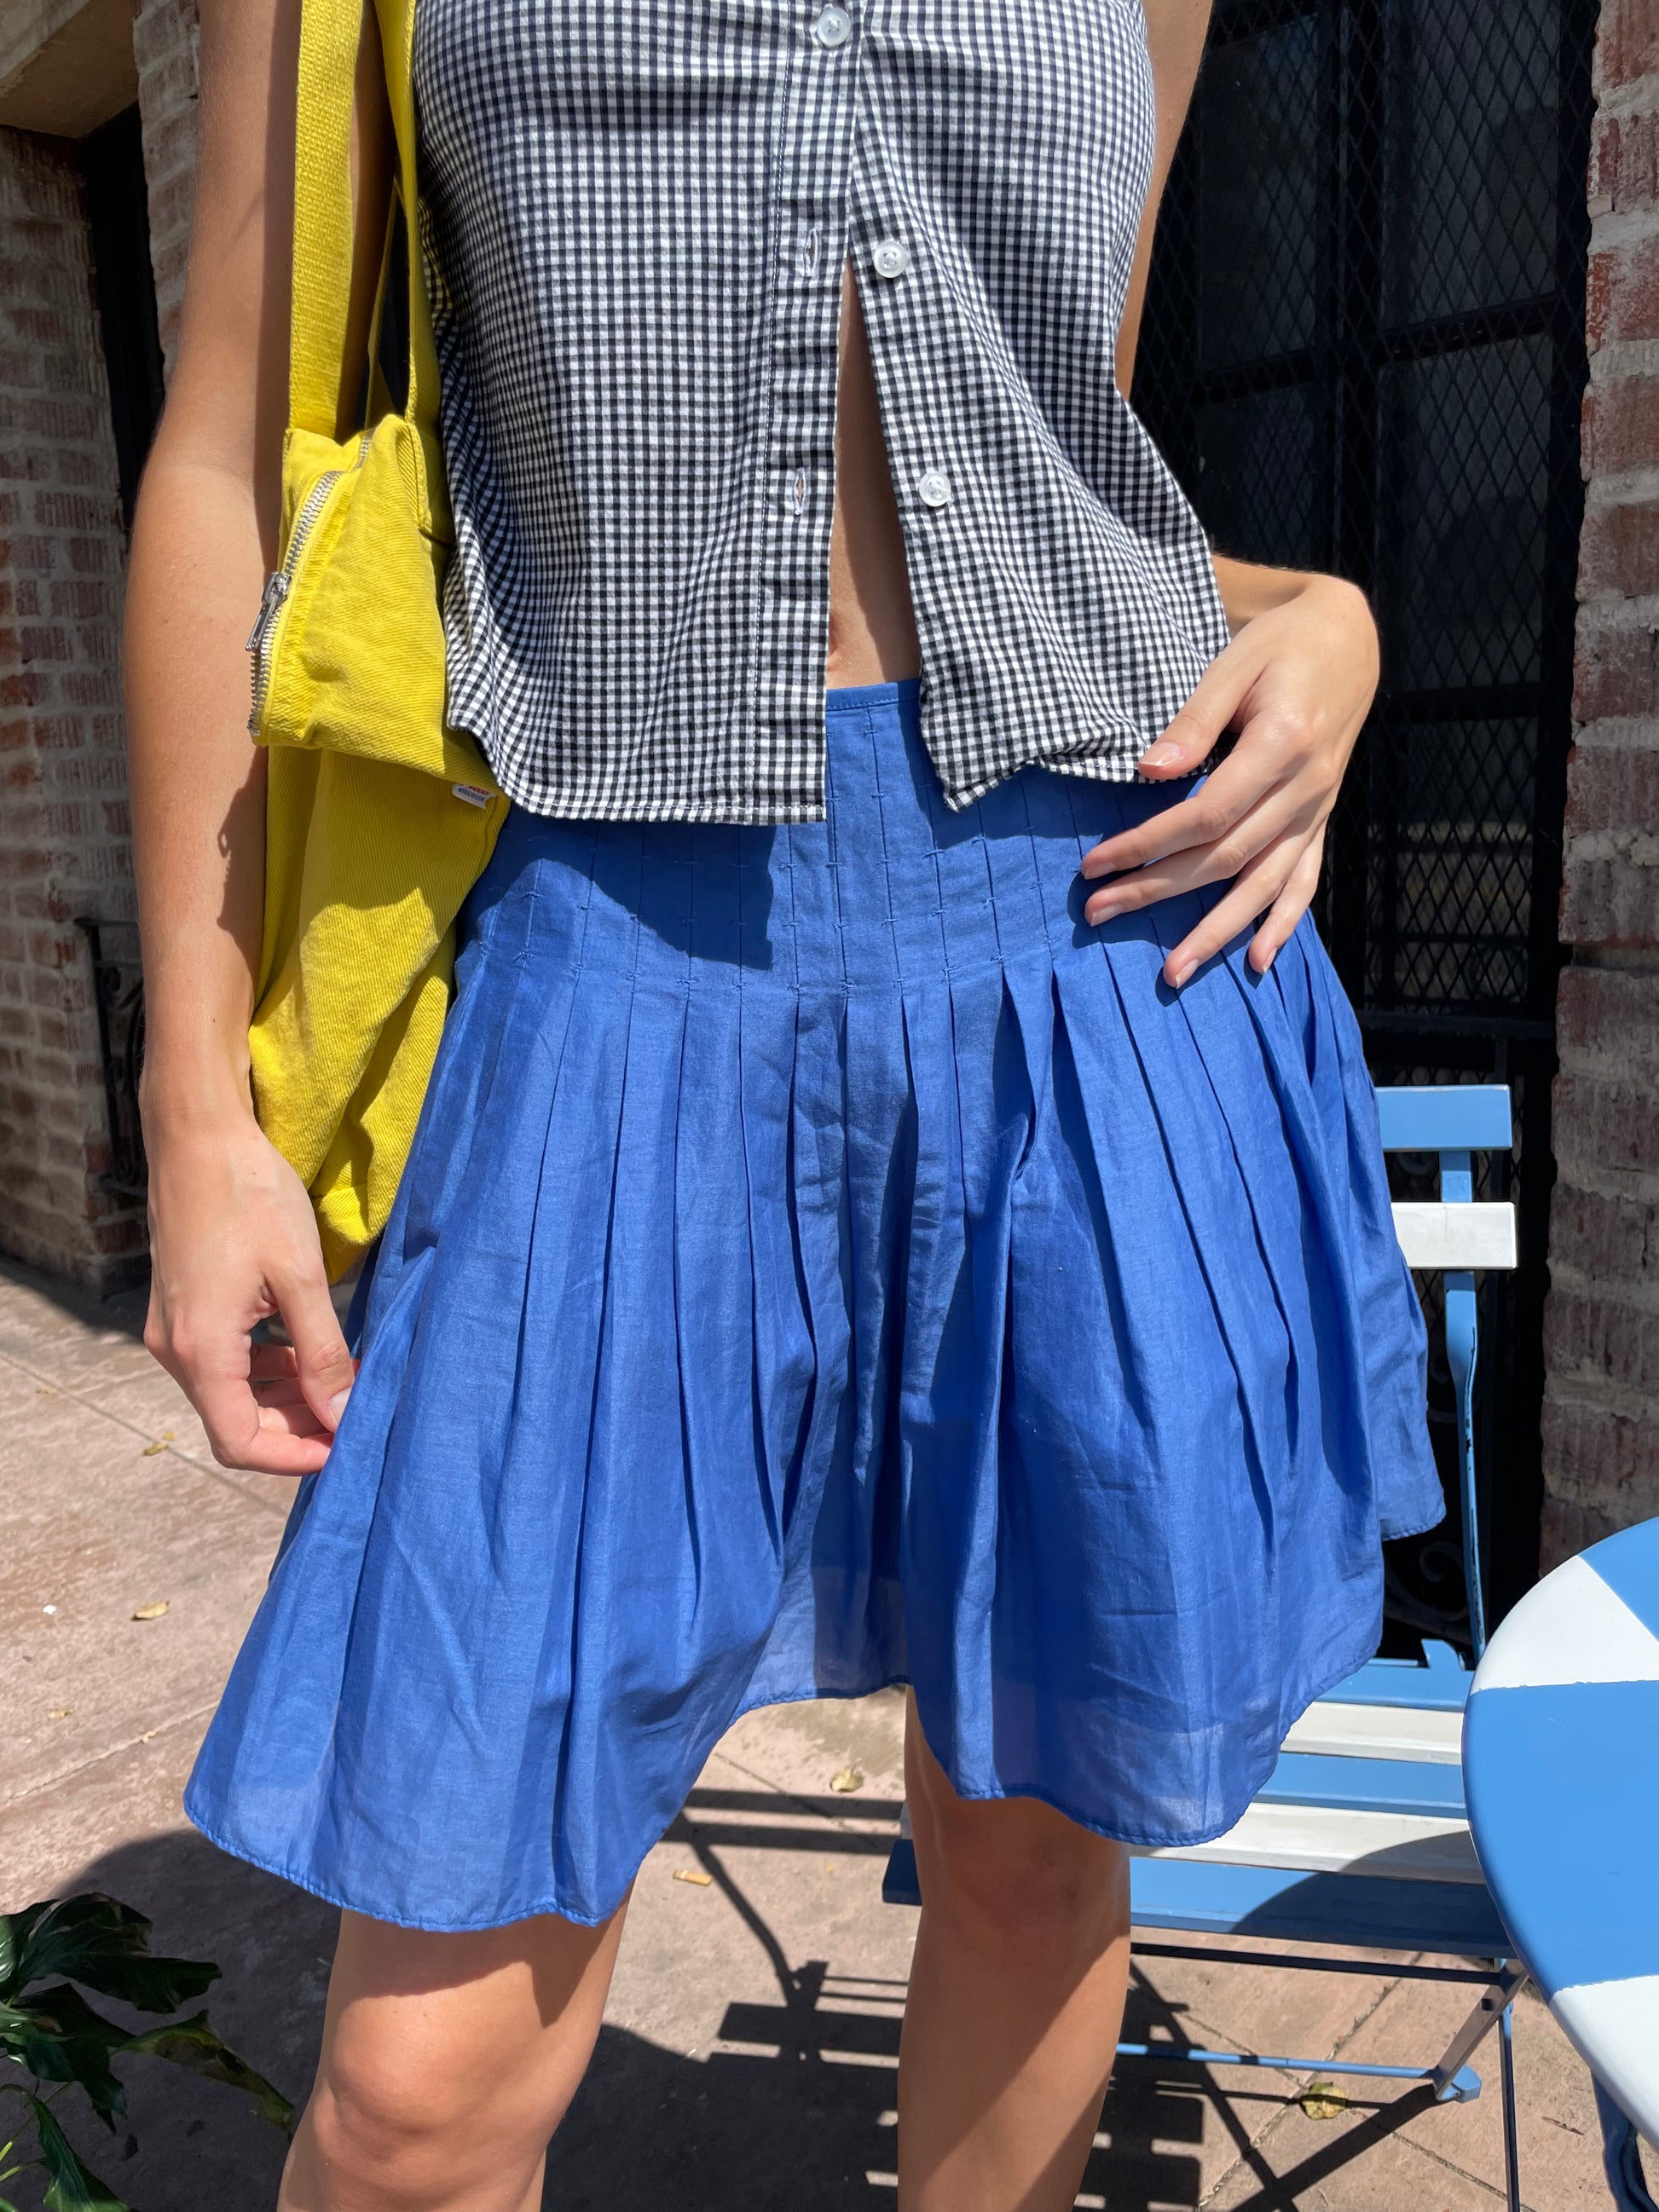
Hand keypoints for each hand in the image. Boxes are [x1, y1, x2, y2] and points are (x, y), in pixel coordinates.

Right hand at [142, 1100, 356, 1474]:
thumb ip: (321, 1353)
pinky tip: (308, 1352)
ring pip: (231, 1393)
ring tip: (342, 1382)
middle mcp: (176, 1349)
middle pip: (235, 1422)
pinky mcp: (183, 1308)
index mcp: (200, 1349)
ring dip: (285, 1399)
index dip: (294, 1458)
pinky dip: (266, 1369)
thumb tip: (342, 1415)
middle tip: (355, 1413)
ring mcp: (175, 1328)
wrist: (198, 1136)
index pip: (240, 1443)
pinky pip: (224, 1361)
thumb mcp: (300, 1276)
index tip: (345, 1446)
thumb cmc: (249, 1195)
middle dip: (297, 1429)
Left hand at [1080, 573, 1377, 986]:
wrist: (1346, 640)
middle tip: (1098, 913)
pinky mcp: (1320, 820)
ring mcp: (1317, 810)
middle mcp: (1305, 788)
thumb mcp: (1234, 665)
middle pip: (1225, 857)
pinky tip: (1257, 962)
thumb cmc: (1280, 648)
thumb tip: (1148, 773)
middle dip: (1158, 890)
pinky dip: (1283, 924)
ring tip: (1173, 973)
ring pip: (1265, 885)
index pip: (1206, 814)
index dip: (1147, 842)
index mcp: (1282, 745)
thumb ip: (1194, 722)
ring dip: (1217, 932)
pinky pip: (1305, 881)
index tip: (1094, 862)